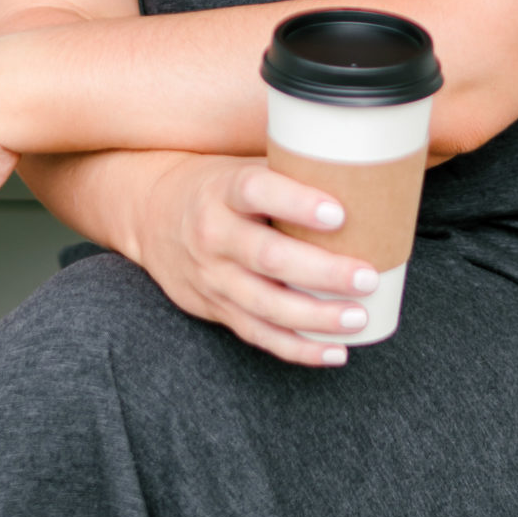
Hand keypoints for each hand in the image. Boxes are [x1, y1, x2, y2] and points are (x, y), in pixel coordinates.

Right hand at [134, 155, 380, 367]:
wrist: (151, 216)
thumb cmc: (215, 186)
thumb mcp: (238, 165)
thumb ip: (288, 170)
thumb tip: (361, 165)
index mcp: (222, 190)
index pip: (257, 191)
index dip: (296, 203)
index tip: (338, 213)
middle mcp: (213, 235)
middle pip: (269, 258)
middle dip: (322, 272)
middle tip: (366, 275)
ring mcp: (213, 278)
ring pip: (266, 306)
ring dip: (317, 316)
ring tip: (358, 317)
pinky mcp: (217, 309)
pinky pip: (259, 335)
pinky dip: (298, 348)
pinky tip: (335, 351)